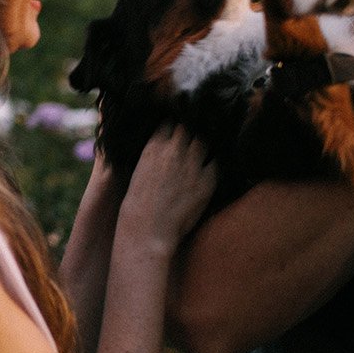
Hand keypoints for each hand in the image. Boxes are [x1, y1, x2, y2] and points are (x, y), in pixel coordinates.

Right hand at [118, 127, 216, 253]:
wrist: (147, 230)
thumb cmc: (137, 206)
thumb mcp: (138, 172)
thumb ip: (152, 156)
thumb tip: (162, 150)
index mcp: (153, 147)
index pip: (169, 122)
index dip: (174, 124)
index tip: (178, 127)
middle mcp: (173, 151)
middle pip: (188, 127)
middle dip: (191, 128)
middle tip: (195, 131)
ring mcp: (192, 165)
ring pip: (204, 141)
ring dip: (204, 143)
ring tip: (205, 146)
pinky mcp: (207, 181)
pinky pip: (216, 163)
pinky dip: (214, 162)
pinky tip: (212, 166)